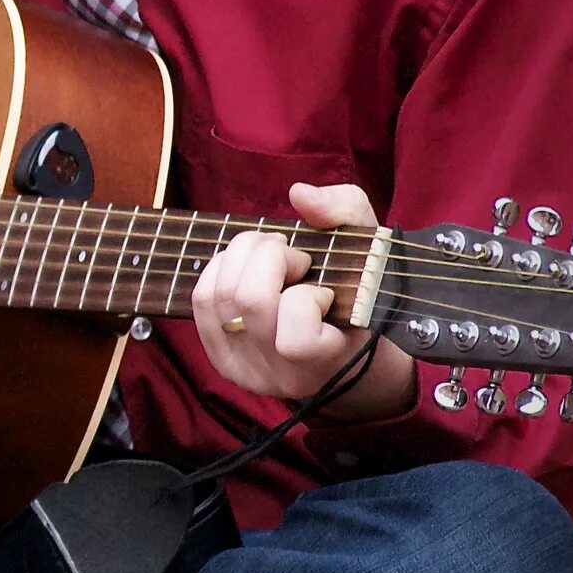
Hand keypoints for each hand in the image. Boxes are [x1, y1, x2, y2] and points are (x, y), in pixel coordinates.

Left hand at [191, 181, 413, 419]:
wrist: (346, 347)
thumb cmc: (360, 293)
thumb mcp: (371, 246)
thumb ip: (345, 212)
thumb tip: (300, 195)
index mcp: (328, 362)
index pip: (295, 340)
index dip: (306, 299)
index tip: (324, 291)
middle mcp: (282, 376)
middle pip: (250, 302)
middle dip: (269, 258)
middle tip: (293, 257)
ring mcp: (247, 371)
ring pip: (219, 296)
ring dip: (242, 257)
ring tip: (271, 257)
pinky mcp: (222, 359)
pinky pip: (201, 301)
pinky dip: (219, 270)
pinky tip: (246, 269)